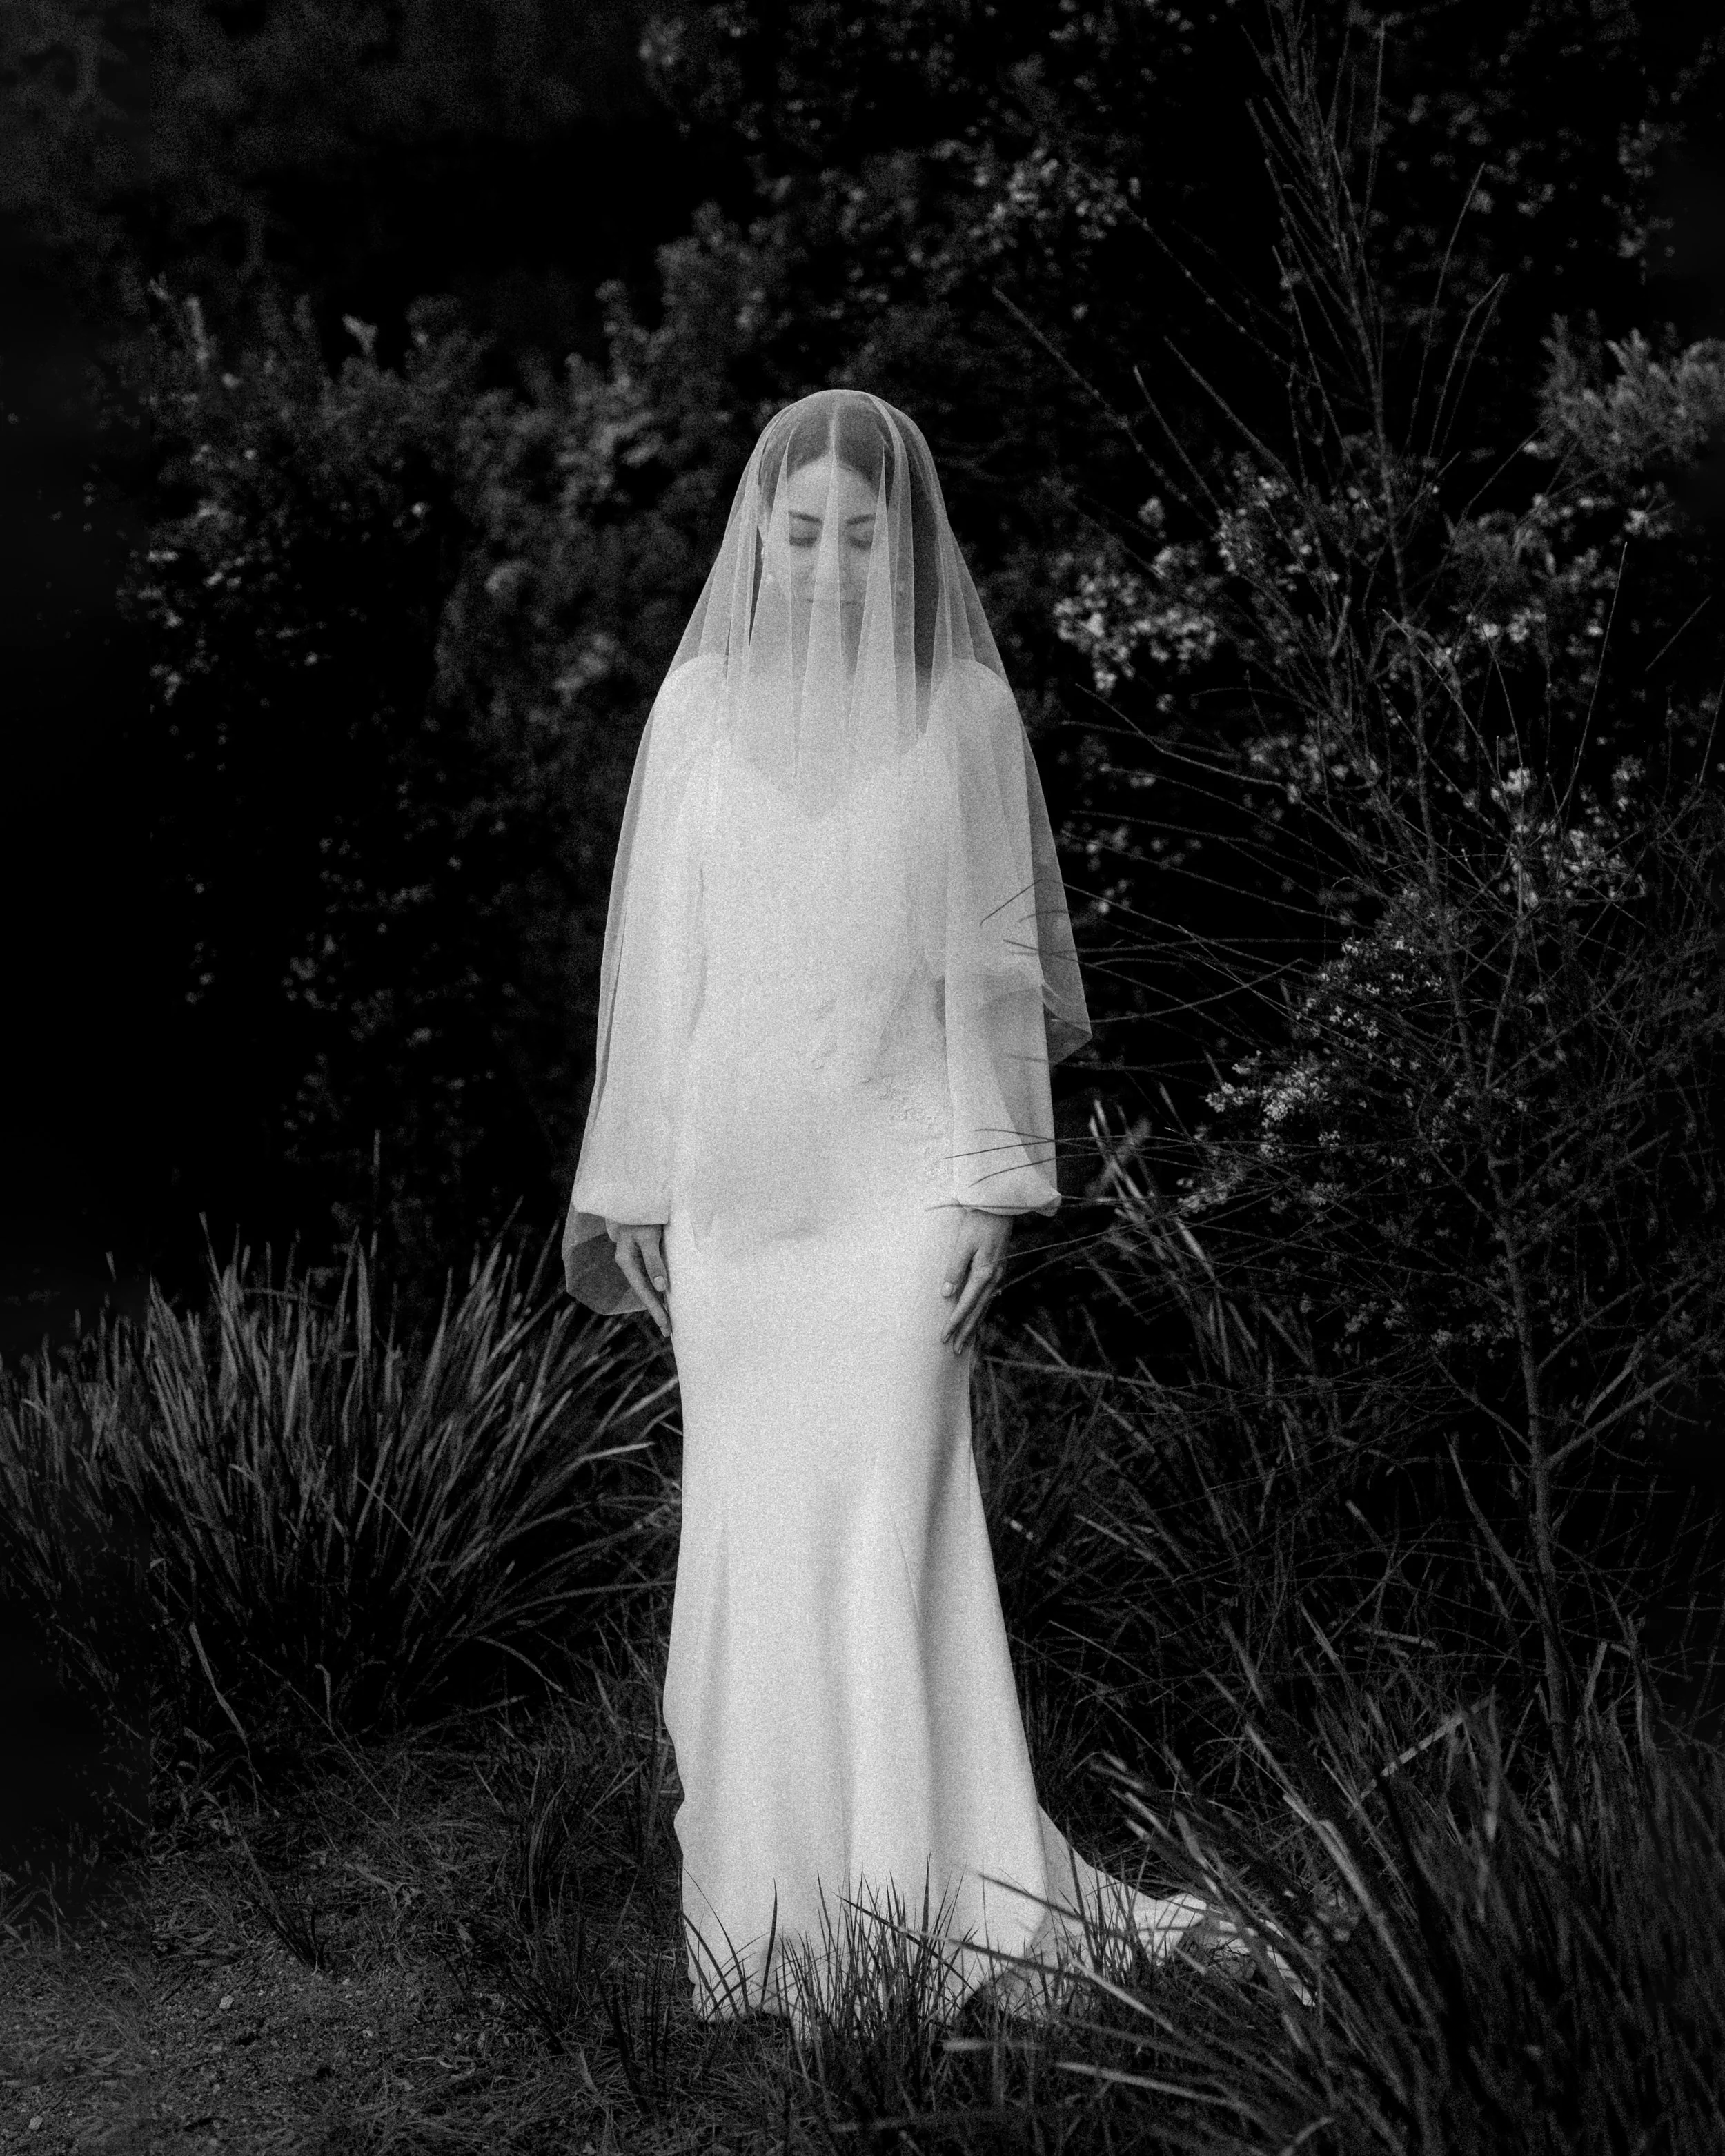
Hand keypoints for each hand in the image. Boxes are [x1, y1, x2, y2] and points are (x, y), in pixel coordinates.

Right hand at [608, 1221, 671, 1337]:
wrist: (634, 1196)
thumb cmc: (641, 1215)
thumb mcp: (648, 1237)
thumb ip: (653, 1261)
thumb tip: (661, 1287)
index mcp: (626, 1261)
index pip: (644, 1291)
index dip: (655, 1309)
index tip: (666, 1325)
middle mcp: (629, 1263)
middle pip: (644, 1292)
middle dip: (657, 1311)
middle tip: (669, 1331)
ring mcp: (634, 1259)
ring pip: (647, 1286)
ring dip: (658, 1302)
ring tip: (668, 1319)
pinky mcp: (642, 1254)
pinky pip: (650, 1276)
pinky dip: (658, 1288)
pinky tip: (665, 1296)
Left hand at [940, 1208, 1013, 1355]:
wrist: (1000, 1206)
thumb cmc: (978, 1222)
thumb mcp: (962, 1244)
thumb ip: (954, 1269)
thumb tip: (946, 1294)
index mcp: (984, 1273)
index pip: (966, 1304)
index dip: (954, 1322)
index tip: (944, 1337)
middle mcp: (993, 1278)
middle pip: (977, 1311)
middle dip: (966, 1331)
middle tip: (955, 1351)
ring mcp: (997, 1275)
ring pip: (984, 1307)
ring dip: (974, 1325)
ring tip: (965, 1342)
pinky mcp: (996, 1270)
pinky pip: (987, 1298)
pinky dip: (980, 1312)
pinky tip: (976, 1319)